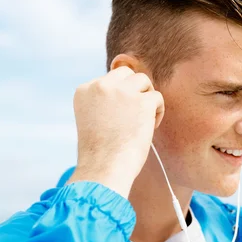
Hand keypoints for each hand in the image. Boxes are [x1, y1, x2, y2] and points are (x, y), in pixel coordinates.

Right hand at [67, 65, 164, 197]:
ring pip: (143, 80)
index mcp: (84, 90)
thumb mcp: (94, 119)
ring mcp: (122, 92)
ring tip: (143, 120)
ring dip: (146, 98)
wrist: (104, 169)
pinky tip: (149, 128)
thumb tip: (131, 86)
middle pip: (126, 73)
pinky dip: (157, 112)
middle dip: (134, 89)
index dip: (118, 97)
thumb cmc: (101, 152)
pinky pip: (157, 97)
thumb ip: (106, 101)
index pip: (108, 80)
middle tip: (136, 112)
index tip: (117, 118)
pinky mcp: (142, 101)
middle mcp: (101, 86)